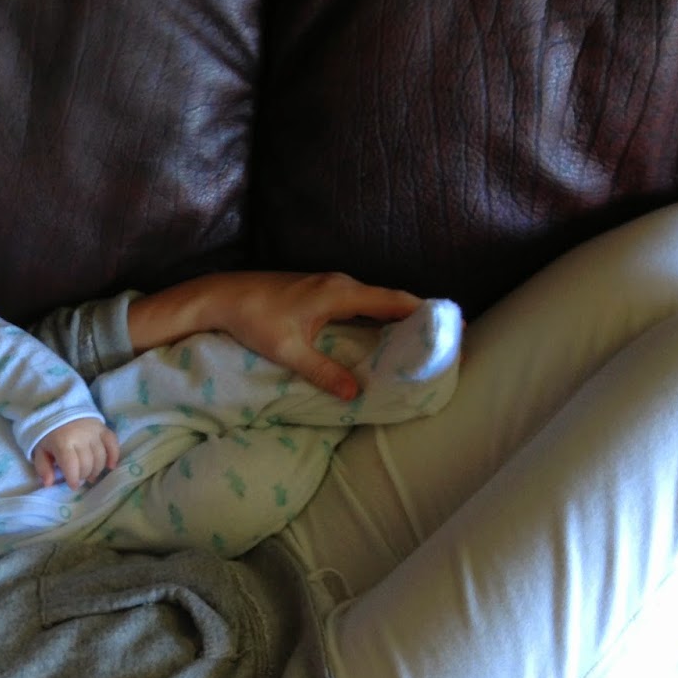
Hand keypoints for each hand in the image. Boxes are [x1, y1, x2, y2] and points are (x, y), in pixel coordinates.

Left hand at [33, 418, 119, 488]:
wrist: (60, 411)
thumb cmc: (50, 435)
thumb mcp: (41, 451)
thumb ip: (43, 468)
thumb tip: (49, 484)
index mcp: (62, 442)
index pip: (71, 465)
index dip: (74, 478)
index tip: (73, 485)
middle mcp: (80, 436)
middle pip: (87, 463)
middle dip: (84, 475)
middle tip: (80, 478)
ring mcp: (93, 431)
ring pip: (101, 457)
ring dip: (97, 470)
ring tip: (91, 474)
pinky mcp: (103, 428)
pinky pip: (113, 443)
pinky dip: (114, 456)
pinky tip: (110, 466)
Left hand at [127, 271, 422, 399]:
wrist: (222, 296)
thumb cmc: (254, 321)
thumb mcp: (288, 351)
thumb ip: (323, 372)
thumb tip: (354, 394)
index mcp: (339, 294)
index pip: (394, 300)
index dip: (426, 312)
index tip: (454, 325)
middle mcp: (340, 283)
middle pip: (390, 298)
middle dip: (418, 317)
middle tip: (445, 338)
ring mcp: (330, 284)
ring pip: (375, 299)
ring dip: (398, 316)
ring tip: (420, 339)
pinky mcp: (320, 290)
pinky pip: (360, 301)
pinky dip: (377, 315)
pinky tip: (382, 333)